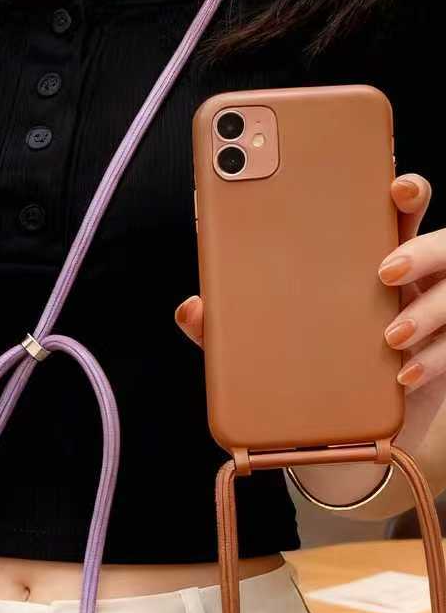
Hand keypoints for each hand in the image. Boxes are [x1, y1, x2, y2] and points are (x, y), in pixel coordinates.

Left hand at [175, 174, 445, 449]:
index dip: (404, 192)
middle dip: (423, 250)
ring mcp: (432, 318)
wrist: (334, 427)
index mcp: (369, 254)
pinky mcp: (439, 359)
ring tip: (389, 334)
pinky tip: (402, 374)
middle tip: (386, 268)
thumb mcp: (257, 341)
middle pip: (442, 245)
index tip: (393, 185)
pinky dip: (430, 362)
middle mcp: (410, 281)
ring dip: (426, 312)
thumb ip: (226, 325)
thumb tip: (191, 308)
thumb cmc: (301, 362)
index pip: (396, 211)